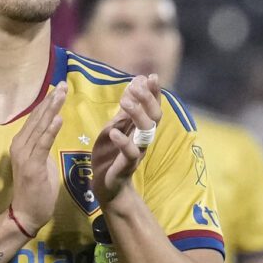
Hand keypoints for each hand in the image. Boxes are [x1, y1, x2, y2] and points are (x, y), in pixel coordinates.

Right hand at [5, 82, 66, 239]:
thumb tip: (50, 133)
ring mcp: (24, 155)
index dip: (47, 102)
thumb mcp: (41, 163)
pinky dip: (50, 131)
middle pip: (37, 118)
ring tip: (61, 94)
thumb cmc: (36, 191)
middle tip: (62, 83)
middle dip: (50, 100)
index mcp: (22, 143)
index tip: (58, 88)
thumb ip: (43, 147)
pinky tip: (58, 118)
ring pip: (40, 127)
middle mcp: (19, 145)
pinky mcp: (31, 166)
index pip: (36, 118)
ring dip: (51, 109)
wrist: (26, 214)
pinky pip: (42, 144)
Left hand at [89, 74, 162, 204]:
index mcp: (141, 130)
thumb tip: (135, 83)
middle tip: (136, 86)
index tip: (151, 76)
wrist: (107, 187)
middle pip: (155, 117)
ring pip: (146, 132)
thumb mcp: (116, 126)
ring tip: (124, 102)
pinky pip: (130, 154)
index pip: (154, 107)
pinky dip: (123, 142)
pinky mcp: (127, 167)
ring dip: (137, 114)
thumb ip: (125, 109)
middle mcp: (143, 140)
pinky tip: (114, 132)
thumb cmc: (111, 156)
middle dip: (148, 99)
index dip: (155, 92)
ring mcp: (137, 153)